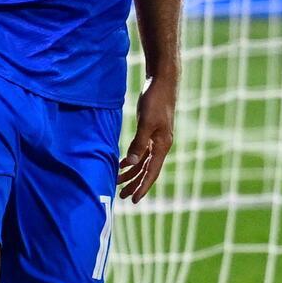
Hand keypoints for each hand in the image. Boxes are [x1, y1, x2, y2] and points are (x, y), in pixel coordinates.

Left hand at [118, 75, 177, 200]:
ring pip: (144, 162)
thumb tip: (132, 162)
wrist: (163, 83)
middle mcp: (161, 145)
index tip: (134, 199)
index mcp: (162, 145)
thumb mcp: (146, 123)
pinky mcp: (151, 131)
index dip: (143, 187)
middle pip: (148, 170)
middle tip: (122, 196)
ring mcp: (156, 139)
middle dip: (135, 184)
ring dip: (132, 173)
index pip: (152, 172)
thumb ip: (139, 143)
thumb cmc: (156, 101)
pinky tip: (123, 163)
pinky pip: (142, 151)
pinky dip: (133, 159)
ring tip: (118, 182)